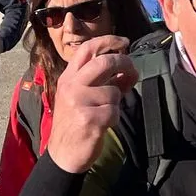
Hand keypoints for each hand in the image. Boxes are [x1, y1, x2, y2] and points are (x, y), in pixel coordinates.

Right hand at [48, 35, 135, 174]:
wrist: (63, 155)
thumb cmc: (75, 124)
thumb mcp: (82, 98)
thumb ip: (103, 82)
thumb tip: (128, 70)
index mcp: (68, 78)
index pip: (87, 49)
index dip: (108, 40)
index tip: (124, 42)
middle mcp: (71, 87)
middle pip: (105, 62)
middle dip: (124, 64)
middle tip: (132, 71)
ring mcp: (78, 102)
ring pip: (113, 91)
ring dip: (116, 103)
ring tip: (104, 114)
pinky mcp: (88, 119)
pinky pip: (114, 111)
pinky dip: (114, 118)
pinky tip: (103, 125)